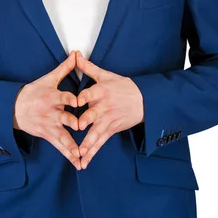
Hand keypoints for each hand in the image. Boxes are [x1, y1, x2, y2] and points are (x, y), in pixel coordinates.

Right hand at [13, 51, 81, 169]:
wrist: (15, 108)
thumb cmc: (34, 92)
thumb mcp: (48, 79)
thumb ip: (65, 68)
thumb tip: (76, 54)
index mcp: (51, 97)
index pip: (62, 97)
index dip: (69, 99)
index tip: (78, 101)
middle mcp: (51, 113)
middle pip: (63, 118)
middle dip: (72, 122)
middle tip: (80, 127)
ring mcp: (49, 126)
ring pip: (63, 136)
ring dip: (72, 145)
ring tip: (82, 154)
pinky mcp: (48, 135)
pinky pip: (60, 147)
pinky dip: (69, 155)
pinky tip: (79, 163)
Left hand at [75, 50, 143, 168]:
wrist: (143, 100)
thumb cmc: (122, 86)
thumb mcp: (106, 75)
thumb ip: (88, 68)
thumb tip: (75, 55)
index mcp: (101, 91)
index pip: (91, 93)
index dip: (84, 97)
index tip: (76, 101)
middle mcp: (104, 107)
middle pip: (94, 114)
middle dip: (86, 120)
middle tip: (79, 126)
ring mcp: (108, 120)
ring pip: (96, 133)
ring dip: (88, 143)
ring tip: (79, 152)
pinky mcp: (111, 130)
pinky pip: (100, 143)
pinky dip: (92, 152)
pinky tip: (83, 161)